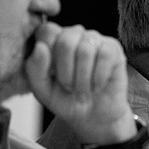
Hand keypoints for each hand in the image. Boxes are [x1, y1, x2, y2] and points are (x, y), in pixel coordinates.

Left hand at [25, 23, 134, 144]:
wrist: (93, 117)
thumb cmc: (66, 100)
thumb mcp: (42, 89)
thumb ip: (34, 68)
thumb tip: (40, 47)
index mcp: (54, 39)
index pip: (47, 31)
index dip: (48, 57)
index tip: (52, 76)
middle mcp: (75, 34)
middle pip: (66, 41)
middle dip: (66, 72)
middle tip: (69, 88)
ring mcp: (95, 39)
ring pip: (86, 50)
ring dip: (83, 79)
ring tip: (84, 91)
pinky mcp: (114, 48)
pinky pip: (105, 56)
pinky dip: (99, 77)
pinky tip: (97, 86)